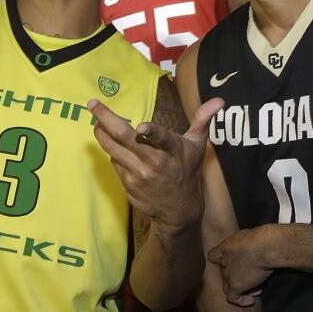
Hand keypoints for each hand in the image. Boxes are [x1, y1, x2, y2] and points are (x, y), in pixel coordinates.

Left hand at [89, 96, 222, 232]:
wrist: (178, 211)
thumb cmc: (188, 171)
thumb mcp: (198, 146)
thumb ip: (203, 120)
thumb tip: (219, 100)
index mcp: (173, 151)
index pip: (163, 140)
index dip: (152, 132)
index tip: (141, 126)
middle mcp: (155, 164)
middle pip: (125, 138)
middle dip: (106, 119)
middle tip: (92, 105)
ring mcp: (139, 176)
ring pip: (113, 150)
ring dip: (102, 134)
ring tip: (97, 123)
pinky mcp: (128, 186)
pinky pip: (115, 163)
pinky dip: (113, 153)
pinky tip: (116, 148)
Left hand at [206, 225, 274, 306]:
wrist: (264, 247)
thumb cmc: (262, 239)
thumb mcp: (249, 236)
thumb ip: (244, 244)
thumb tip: (250, 248)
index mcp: (226, 247)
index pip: (213, 256)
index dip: (220, 261)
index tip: (233, 264)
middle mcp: (224, 261)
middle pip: (225, 273)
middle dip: (239, 277)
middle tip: (254, 278)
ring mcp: (227, 274)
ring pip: (228, 286)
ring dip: (241, 289)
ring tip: (256, 289)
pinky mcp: (234, 285)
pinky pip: (233, 297)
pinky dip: (241, 300)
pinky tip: (251, 300)